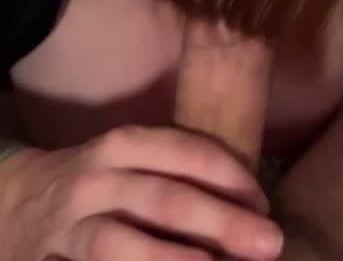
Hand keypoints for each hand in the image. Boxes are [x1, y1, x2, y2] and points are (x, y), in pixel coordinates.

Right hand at [1, 124, 282, 259]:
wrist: (14, 199)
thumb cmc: (98, 182)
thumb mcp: (130, 159)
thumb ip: (176, 171)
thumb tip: (251, 204)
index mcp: (124, 145)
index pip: (185, 152)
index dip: (230, 178)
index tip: (264, 203)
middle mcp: (98, 181)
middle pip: (164, 200)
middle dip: (220, 221)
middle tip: (269, 241)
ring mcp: (72, 227)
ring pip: (121, 246)